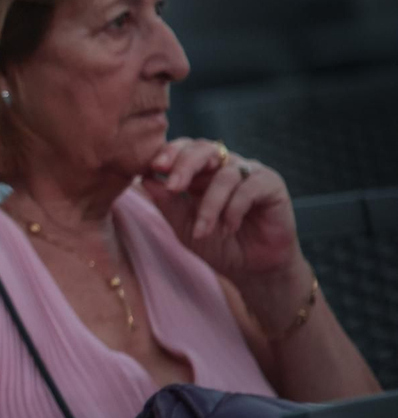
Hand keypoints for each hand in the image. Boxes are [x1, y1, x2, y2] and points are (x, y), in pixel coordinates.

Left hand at [143, 139, 306, 300]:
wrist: (252, 268)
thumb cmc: (216, 245)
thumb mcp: (184, 227)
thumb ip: (167, 204)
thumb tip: (145, 179)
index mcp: (201, 172)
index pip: (184, 149)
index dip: (169, 153)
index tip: (153, 168)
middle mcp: (225, 166)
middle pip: (204, 149)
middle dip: (185, 165)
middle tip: (173, 187)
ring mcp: (249, 173)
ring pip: (225, 174)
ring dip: (210, 206)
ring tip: (203, 231)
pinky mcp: (270, 184)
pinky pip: (248, 188)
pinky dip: (233, 210)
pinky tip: (229, 228)